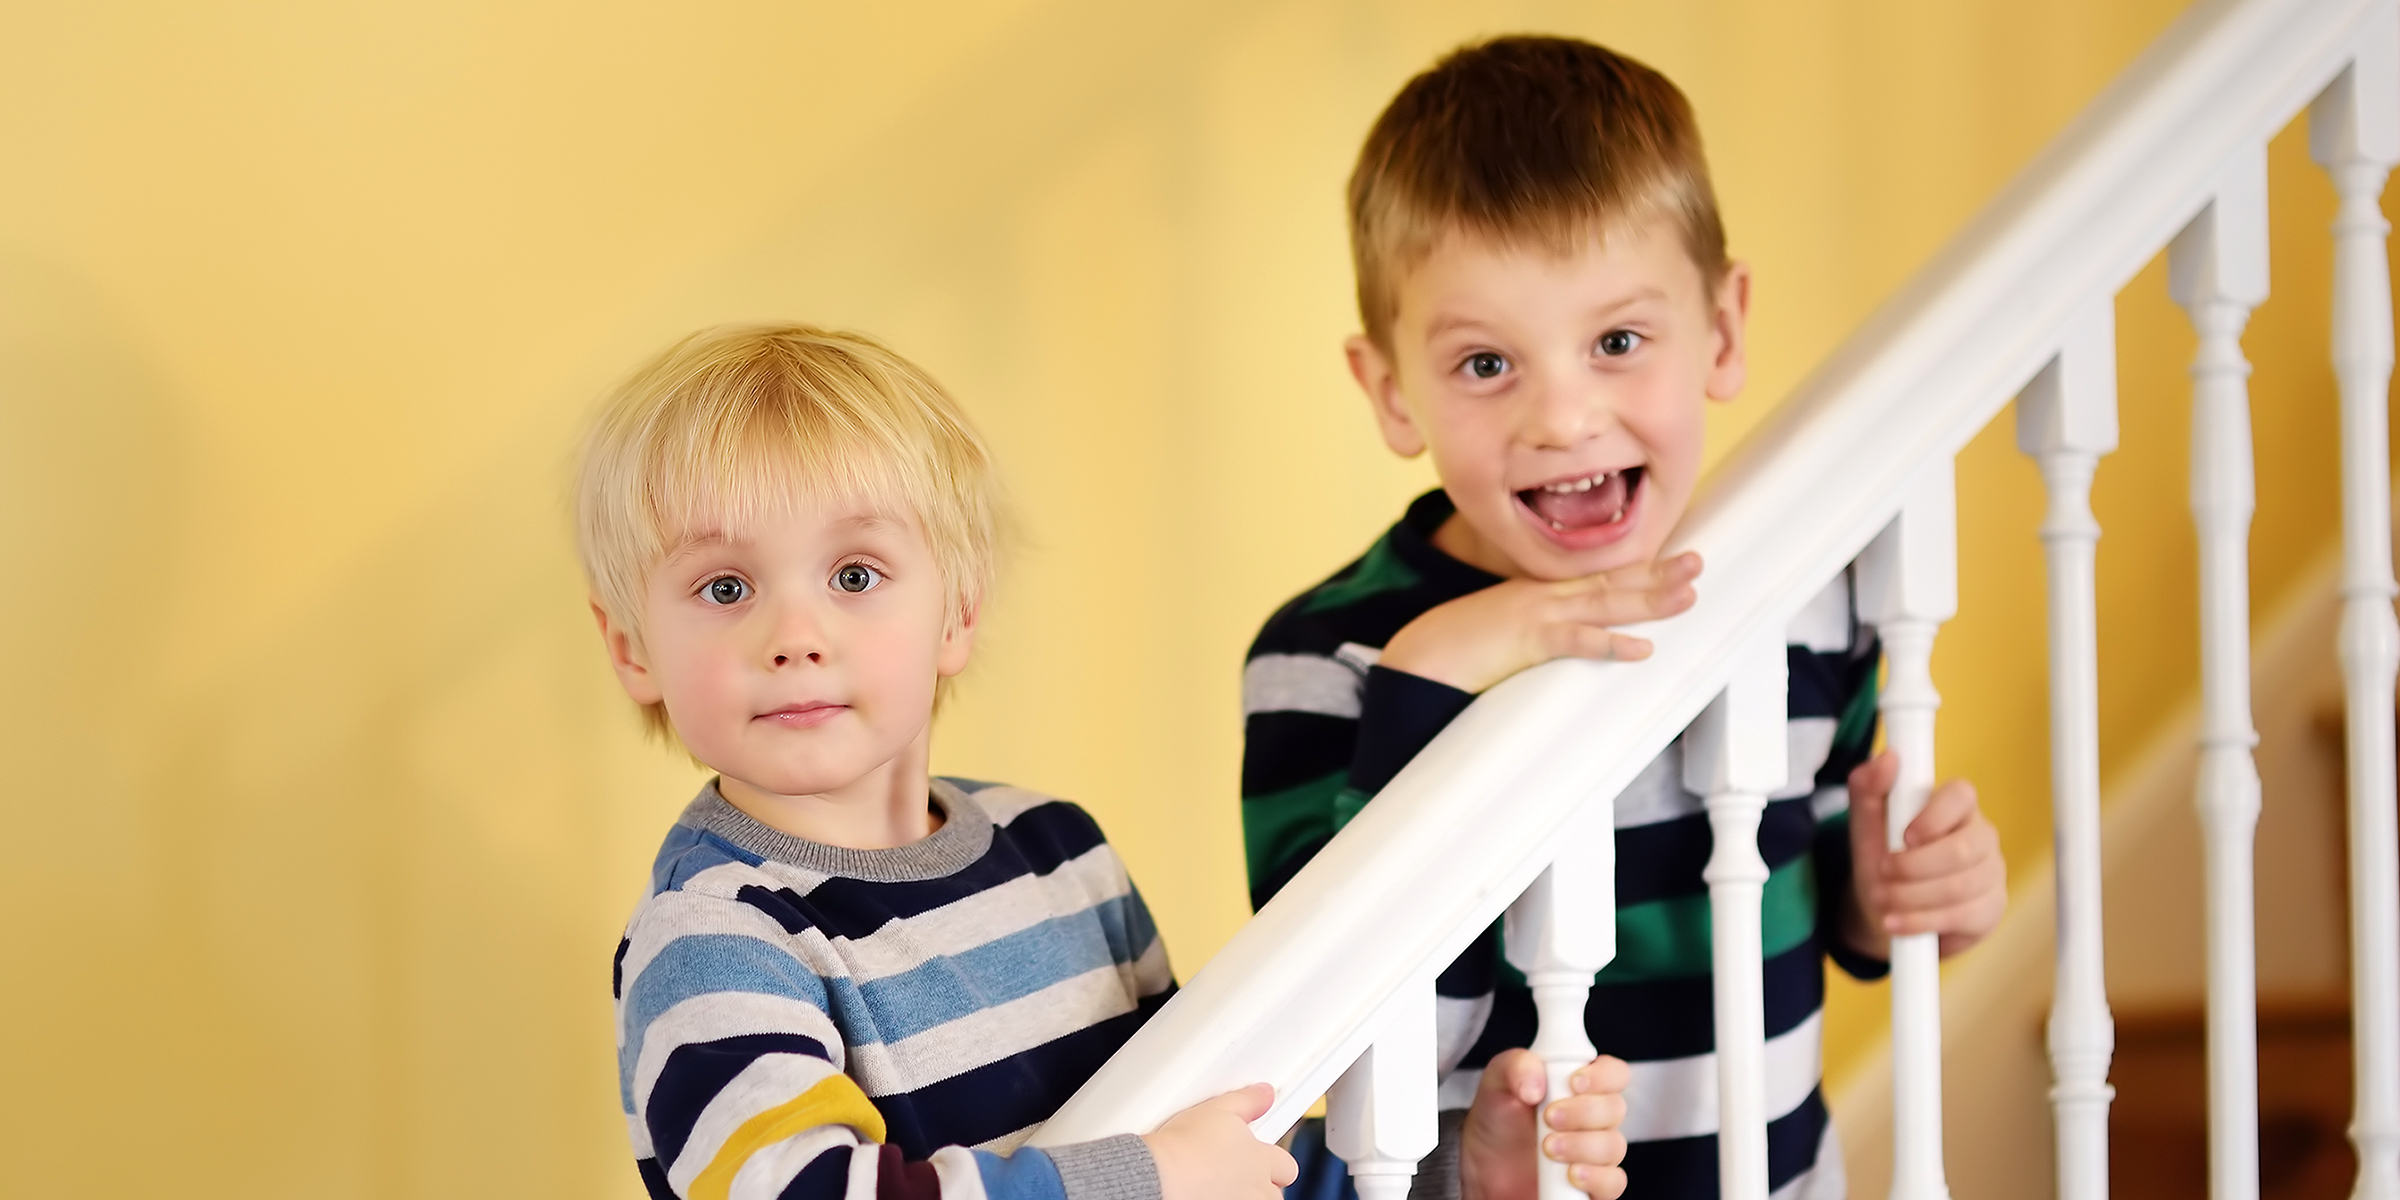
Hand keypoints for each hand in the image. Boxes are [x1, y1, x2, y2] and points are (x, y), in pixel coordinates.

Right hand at [1144, 1084, 1297, 1199]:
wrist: (1158, 1175)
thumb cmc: (1182, 1147)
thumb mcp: (1217, 1109)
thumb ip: (1248, 1101)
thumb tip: (1265, 1094)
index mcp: (1262, 1160)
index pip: (1286, 1165)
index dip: (1272, 1161)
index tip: (1257, 1155)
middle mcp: (1258, 1189)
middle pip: (1276, 1191)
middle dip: (1262, 1183)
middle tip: (1236, 1172)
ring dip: (1246, 1195)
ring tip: (1218, 1184)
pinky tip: (1203, 1191)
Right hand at [1379, 554, 1701, 692]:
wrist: (1421, 654)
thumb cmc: (1457, 647)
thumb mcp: (1502, 630)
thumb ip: (1534, 631)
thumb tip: (1559, 643)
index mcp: (1537, 592)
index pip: (1596, 576)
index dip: (1637, 568)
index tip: (1671, 562)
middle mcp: (1543, 595)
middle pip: (1610, 580)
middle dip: (1657, 572)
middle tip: (1697, 564)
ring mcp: (1535, 613)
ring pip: (1604, 602)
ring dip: (1648, 599)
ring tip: (1686, 596)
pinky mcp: (1526, 639)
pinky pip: (1576, 640)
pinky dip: (1610, 643)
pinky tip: (1641, 648)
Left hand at [1459, 1051, 1629, 1199]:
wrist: (1483, 1163)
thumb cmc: (1499, 1118)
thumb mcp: (1498, 1082)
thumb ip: (1516, 1066)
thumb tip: (1537, 1083)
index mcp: (1580, 1084)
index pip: (1614, 1073)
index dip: (1603, 1076)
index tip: (1574, 1083)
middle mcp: (1594, 1116)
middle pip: (1615, 1108)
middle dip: (1582, 1112)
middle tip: (1548, 1117)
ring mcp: (1596, 1150)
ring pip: (1613, 1146)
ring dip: (1582, 1146)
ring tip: (1548, 1148)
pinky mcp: (1594, 1182)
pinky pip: (1613, 1182)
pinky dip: (1596, 1178)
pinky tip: (1571, 1174)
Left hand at [1843, 751, 2006, 957]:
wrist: (1888, 909)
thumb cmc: (1882, 857)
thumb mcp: (1866, 825)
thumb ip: (1868, 788)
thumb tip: (1886, 758)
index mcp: (1955, 806)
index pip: (1962, 795)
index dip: (1936, 815)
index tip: (1905, 836)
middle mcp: (1981, 837)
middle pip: (1963, 849)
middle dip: (1913, 867)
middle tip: (1881, 872)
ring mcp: (1991, 874)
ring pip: (1960, 887)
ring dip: (1910, 897)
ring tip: (1881, 900)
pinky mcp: (1990, 910)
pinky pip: (1962, 917)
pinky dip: (1920, 921)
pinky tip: (1896, 923)